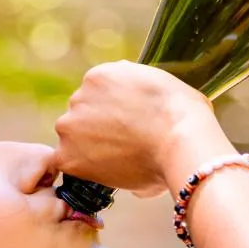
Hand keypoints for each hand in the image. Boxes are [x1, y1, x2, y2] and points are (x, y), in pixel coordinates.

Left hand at [47, 60, 238, 198]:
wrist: (180, 139)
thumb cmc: (181, 116)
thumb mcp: (157, 86)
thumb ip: (134, 96)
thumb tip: (128, 111)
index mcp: (100, 74)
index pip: (94, 98)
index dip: (110, 116)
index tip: (125, 129)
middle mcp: (79, 94)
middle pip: (80, 117)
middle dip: (97, 131)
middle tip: (123, 148)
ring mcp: (71, 123)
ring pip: (72, 140)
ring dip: (87, 151)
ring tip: (118, 162)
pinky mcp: (67, 153)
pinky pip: (67, 164)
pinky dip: (83, 170)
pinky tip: (104, 172)